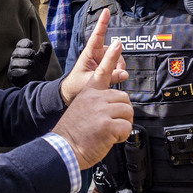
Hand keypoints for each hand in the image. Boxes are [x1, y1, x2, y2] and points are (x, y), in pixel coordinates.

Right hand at [8, 39, 52, 85]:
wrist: (35, 82)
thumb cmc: (38, 68)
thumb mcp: (44, 59)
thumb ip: (46, 51)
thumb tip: (45, 43)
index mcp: (23, 51)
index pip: (21, 44)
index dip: (25, 43)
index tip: (31, 44)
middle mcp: (16, 58)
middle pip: (16, 52)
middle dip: (25, 52)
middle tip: (32, 54)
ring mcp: (13, 67)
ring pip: (14, 62)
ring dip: (23, 62)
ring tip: (31, 64)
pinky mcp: (12, 76)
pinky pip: (14, 73)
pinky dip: (21, 72)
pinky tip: (28, 72)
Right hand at [52, 38, 131, 167]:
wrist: (63, 149)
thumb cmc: (72, 133)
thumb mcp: (82, 110)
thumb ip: (97, 103)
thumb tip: (114, 106)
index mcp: (89, 92)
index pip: (102, 71)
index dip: (111, 57)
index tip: (117, 43)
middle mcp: (96, 98)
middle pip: (124, 98)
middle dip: (123, 113)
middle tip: (111, 125)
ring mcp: (102, 110)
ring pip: (128, 112)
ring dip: (123, 125)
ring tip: (110, 133)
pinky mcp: (107, 124)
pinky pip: (127, 127)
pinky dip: (122, 136)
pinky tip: (110, 139)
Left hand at [59, 10, 126, 103]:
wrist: (72, 94)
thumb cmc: (76, 85)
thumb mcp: (92, 81)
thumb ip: (108, 76)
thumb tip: (125, 73)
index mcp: (89, 53)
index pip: (97, 36)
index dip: (102, 23)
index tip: (106, 11)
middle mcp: (97, 54)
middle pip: (113, 49)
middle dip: (118, 60)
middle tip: (117, 73)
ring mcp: (102, 61)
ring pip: (118, 59)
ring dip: (119, 68)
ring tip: (112, 79)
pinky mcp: (106, 68)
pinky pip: (118, 67)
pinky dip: (119, 73)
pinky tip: (114, 80)